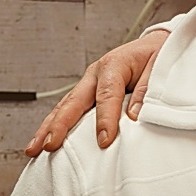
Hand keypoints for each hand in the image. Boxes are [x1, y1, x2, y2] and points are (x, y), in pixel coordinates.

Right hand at [26, 30, 167, 154]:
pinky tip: (45, 141)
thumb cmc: (160, 57)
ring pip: (64, 106)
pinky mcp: (88, 92)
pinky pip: (69, 109)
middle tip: (48, 146)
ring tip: (34, 149)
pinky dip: (56, 125)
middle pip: (73, 101)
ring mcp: (89, 83)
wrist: (159, 45)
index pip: (107, 95)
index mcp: (114, 64)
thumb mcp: (160, 68)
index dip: (105, 119)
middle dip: (59, 125)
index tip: (104, 141)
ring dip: (49, 128)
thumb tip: (134, 115)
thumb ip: (147, 90)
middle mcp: (96, 73)